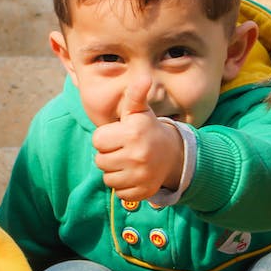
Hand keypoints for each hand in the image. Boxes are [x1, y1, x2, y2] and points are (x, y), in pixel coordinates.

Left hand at [91, 79, 183, 200]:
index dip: (105, 138)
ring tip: (128, 163)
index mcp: (132, 133)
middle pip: (100, 161)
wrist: (172, 154)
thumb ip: (135, 95)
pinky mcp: (143, 191)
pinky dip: (124, 186)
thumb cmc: (147, 130)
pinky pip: (119, 193)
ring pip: (108, 179)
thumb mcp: (139, 112)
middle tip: (123, 150)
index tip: (118, 136)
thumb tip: (144, 77)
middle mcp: (137, 155)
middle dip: (108, 155)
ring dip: (114, 172)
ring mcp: (141, 176)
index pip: (97, 140)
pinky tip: (134, 175)